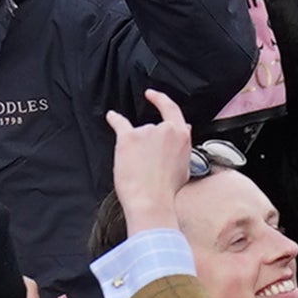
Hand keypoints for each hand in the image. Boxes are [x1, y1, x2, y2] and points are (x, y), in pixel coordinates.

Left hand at [105, 88, 195, 236]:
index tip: (153, 96)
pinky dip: (115, 120)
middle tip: (145, 163)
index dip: (161, 100)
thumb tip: (185, 129)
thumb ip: (183, 145)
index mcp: (181, 136)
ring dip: (136, 148)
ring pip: (137, 134)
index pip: (172, 110)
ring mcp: (146, 132)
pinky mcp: (128, 138)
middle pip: (153, 129)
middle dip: (148, 145)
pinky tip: (112, 117)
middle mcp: (165, 130)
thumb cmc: (167, 190)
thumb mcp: (184, 166)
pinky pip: (119, 124)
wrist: (150, 201)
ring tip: (136, 169)